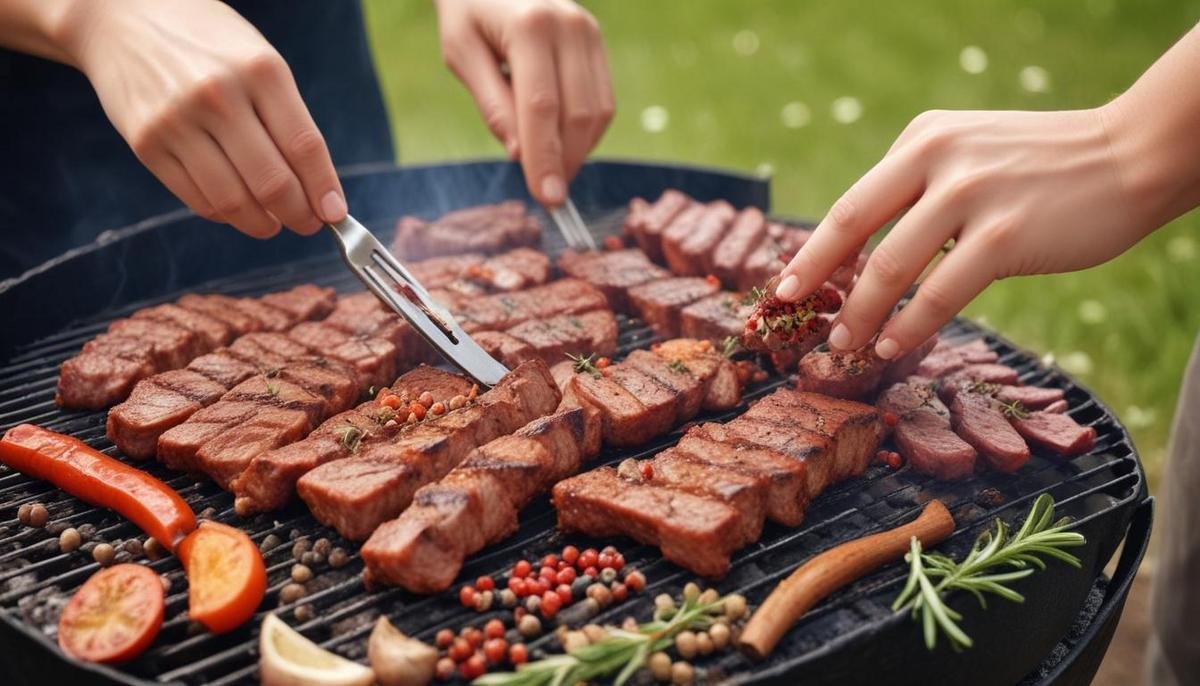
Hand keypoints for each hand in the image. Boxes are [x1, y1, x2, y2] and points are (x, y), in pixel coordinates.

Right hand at [60, 0, 345, 237]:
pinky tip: (238, 209)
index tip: (334, 214)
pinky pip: (197, 199)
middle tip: (308, 224)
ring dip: (262, 224)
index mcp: (260, 71)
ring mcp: (177, 121)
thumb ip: (287, 117)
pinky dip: (225, 215)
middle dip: (299, 215)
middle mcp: (218, 95)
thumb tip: (318, 187)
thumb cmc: (207, 43)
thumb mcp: (258, 60)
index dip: (323, 189)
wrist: (121, 17)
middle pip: (272, 182)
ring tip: (273, 223)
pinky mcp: (146, 143)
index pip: (304, 146)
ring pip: (233, 201)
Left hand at [434, 0, 614, 205]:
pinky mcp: (597, 43)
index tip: (546, 197)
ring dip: (578, 151)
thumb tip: (518, 154)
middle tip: (548, 195)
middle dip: (564, 162)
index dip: (545, 158)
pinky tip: (563, 144)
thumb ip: (492, 104)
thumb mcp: (461, 53)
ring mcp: (590, 33)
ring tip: (551, 170)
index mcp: (530, 27)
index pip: (542, 108)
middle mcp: (569, 27)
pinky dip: (587, 133)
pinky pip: (603, 101)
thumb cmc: (468, 10)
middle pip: (577, 114)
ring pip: (598, 112)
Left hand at [774, 105, 1174, 359]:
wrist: (1132, 155)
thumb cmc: (1047, 166)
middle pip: (853, 229)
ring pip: (891, 267)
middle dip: (817, 281)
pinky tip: (894, 346)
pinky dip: (909, 326)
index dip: (811, 252)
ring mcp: (970, 195)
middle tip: (798, 320)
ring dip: (863, 314)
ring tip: (847, 344)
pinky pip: (939, 293)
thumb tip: (868, 252)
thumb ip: (922, 188)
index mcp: (922, 139)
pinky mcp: (1003, 236)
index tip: (784, 287)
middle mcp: (938, 157)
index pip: (851, 203)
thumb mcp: (972, 152)